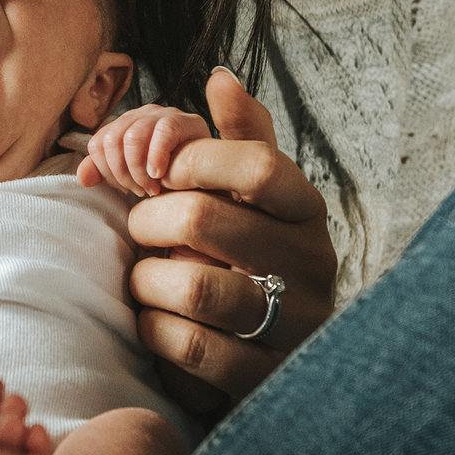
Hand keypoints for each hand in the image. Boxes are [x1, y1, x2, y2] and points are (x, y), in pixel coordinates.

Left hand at [77, 105, 210, 196]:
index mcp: (124, 125)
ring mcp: (164, 114)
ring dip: (138, 170)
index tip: (124, 189)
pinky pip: (163, 132)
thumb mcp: (131, 178)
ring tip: (151, 188)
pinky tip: (160, 176)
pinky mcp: (187, 121)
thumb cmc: (167, 178)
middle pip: (112, 140)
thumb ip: (105, 173)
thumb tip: (83, 177)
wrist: (206, 181)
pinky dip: (156, 158)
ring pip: (132, 137)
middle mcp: (141, 115)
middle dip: (122, 173)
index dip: (106, 171)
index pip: (98, 143)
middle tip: (139, 192)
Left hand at [128, 69, 337, 413]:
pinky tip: (155, 322)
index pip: (258, 165)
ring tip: (146, 279)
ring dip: (146, 280)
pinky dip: (154, 330)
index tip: (161, 174)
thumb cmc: (249, 258)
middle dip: (148, 222)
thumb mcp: (252, 198)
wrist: (273, 355)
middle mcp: (313, 264)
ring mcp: (295, 324)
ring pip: (193, 287)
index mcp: (307, 212)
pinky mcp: (265, 377)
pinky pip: (190, 346)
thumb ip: (240, 139)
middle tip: (140, 229)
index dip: (193, 162)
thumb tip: (220, 77)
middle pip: (203, 219)